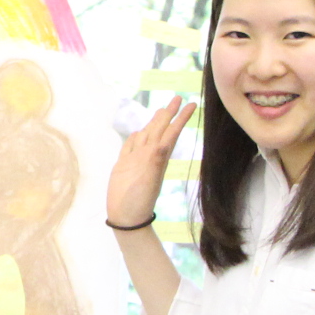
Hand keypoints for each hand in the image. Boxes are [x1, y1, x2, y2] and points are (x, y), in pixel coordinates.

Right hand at [106, 97, 194, 229]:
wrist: (126, 216)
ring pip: (146, 136)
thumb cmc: (138, 201)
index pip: (170, 131)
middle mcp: (147, 155)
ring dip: (154, 123)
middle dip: (167, 114)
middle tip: (177, 98)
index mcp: (156, 156)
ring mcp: (135, 160)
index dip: (180, 118)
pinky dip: (134, 138)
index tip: (191, 104)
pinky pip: (130, 147)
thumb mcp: (150, 178)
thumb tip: (161, 146)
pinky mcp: (123, 165)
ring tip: (161, 111)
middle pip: (158, 129)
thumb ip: (154, 160)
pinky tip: (138, 132)